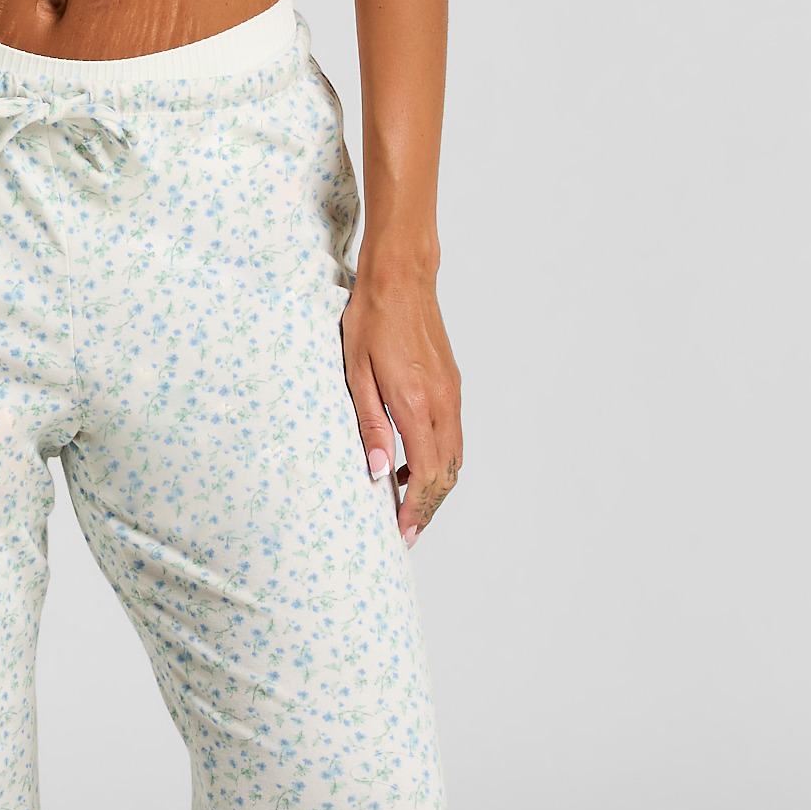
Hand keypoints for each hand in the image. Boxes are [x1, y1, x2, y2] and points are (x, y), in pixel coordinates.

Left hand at [341, 259, 461, 546]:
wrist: (401, 278)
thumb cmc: (371, 319)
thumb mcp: (356, 373)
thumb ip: (369, 424)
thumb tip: (375, 471)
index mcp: (417, 402)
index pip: (425, 473)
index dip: (416, 508)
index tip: (403, 531)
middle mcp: (443, 402)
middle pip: (446, 473)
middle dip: (429, 506)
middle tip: (407, 529)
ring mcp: (452, 393)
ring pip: (454, 457)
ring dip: (435, 485)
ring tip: (407, 502)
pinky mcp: (453, 384)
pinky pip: (452, 435)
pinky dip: (437, 459)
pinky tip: (408, 461)